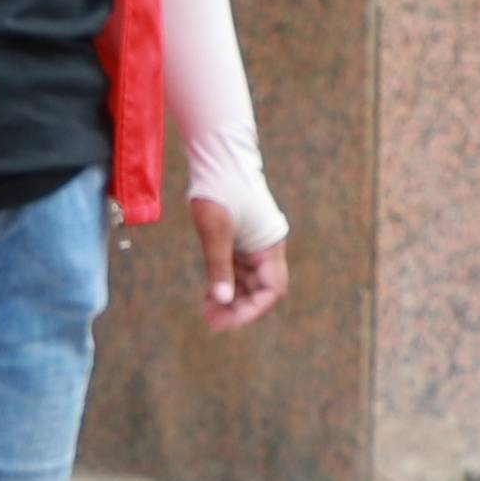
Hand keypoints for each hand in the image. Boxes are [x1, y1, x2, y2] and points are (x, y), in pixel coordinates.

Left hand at [190, 197, 289, 330]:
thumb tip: (222, 301)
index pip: (272, 290)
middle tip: (210, 322)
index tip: (228, 322)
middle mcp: (266, 250)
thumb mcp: (215, 230)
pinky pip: (235, 272)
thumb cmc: (219, 189)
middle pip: (259, 291)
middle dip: (238, 309)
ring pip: (246, 284)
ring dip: (230, 300)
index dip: (252, 310)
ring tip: (207, 314)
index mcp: (270, 247)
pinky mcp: (238, 242)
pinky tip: (208, 298)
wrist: (217, 158)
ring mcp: (252, 247)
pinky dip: (224, 285)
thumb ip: (219, 267)